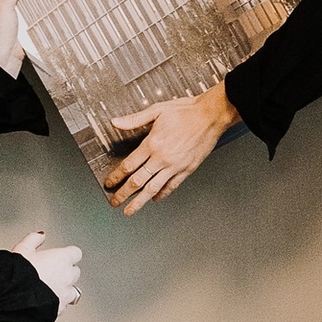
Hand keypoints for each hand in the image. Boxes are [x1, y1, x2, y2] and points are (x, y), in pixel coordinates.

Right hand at [13, 229, 81, 316]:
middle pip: (75, 271)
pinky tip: (47, 300)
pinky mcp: (61, 308)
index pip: (75, 253)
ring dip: (64, 288)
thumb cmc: (18, 275)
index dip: (67, 254)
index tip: (60, 256)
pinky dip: (58, 302)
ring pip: (72, 290)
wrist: (14, 299)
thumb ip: (34, 239)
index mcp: (61, 258)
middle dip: (66, 272)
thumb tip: (40, 235)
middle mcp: (68, 276)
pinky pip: (64, 304)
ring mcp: (66, 293)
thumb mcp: (22, 249)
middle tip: (52, 272)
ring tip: (50, 288)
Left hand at [107, 85, 241, 213]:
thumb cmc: (186, 111)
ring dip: (139, 201)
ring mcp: (175, 166)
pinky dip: (162, 194)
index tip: (110, 183)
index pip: (128, 165)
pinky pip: (172, 186)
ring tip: (130, 210)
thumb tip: (115, 122)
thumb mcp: (156, 110)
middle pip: (137, 181)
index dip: (116, 176)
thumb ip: (134, 119)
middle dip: (123, 194)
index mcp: (152, 144)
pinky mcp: (187, 169)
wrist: (211, 115)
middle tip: (115, 202)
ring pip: (153, 188)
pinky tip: (155, 198)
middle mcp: (162, 158)